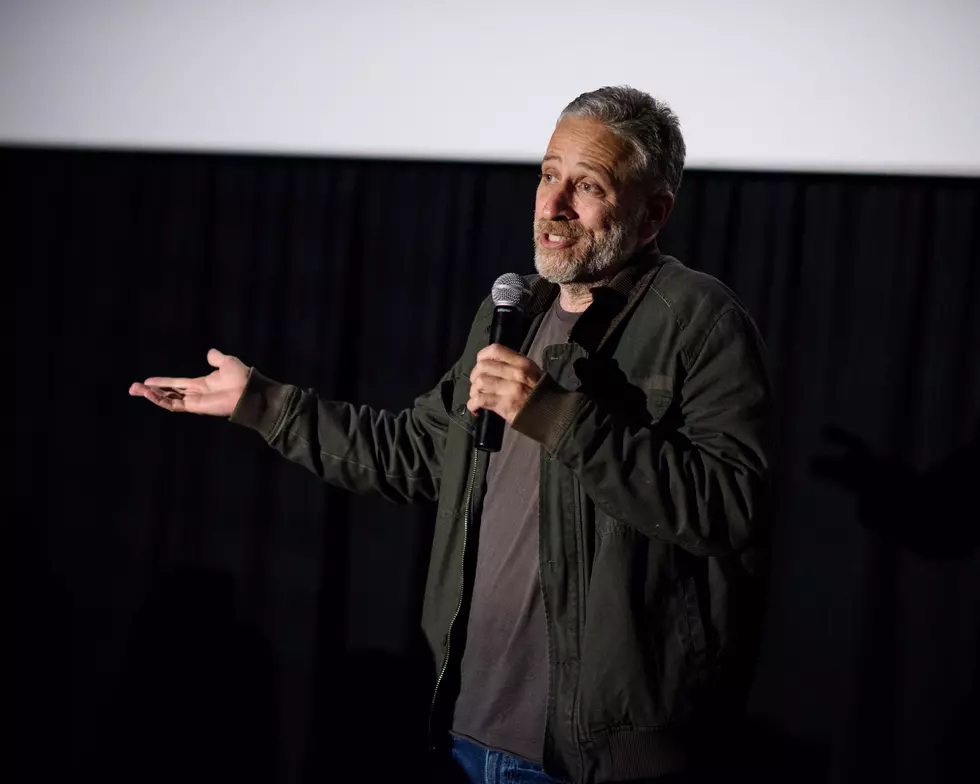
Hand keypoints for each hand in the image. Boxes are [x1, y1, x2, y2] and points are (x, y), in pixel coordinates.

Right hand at [129, 348, 248, 415]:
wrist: (248, 391)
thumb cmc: (241, 378)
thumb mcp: (227, 362)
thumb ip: (216, 358)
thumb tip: (210, 352)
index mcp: (202, 384)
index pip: (177, 383)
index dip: (163, 381)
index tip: (148, 380)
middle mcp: (196, 394)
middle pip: (169, 393)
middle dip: (151, 391)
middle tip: (133, 388)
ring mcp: (194, 401)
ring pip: (167, 399)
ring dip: (151, 395)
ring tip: (135, 390)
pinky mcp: (194, 407)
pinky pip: (173, 404)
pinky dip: (160, 400)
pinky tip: (149, 394)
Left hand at [467, 344, 542, 423]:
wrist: (552, 415)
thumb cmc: (541, 394)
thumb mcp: (532, 373)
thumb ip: (514, 366)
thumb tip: (491, 364)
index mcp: (522, 363)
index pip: (495, 350)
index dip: (482, 356)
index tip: (480, 364)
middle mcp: (516, 373)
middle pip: (483, 366)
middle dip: (474, 376)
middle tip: (477, 385)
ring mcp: (510, 389)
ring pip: (480, 382)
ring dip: (473, 391)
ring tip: (477, 397)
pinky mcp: (505, 405)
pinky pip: (480, 400)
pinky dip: (473, 405)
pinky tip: (476, 408)